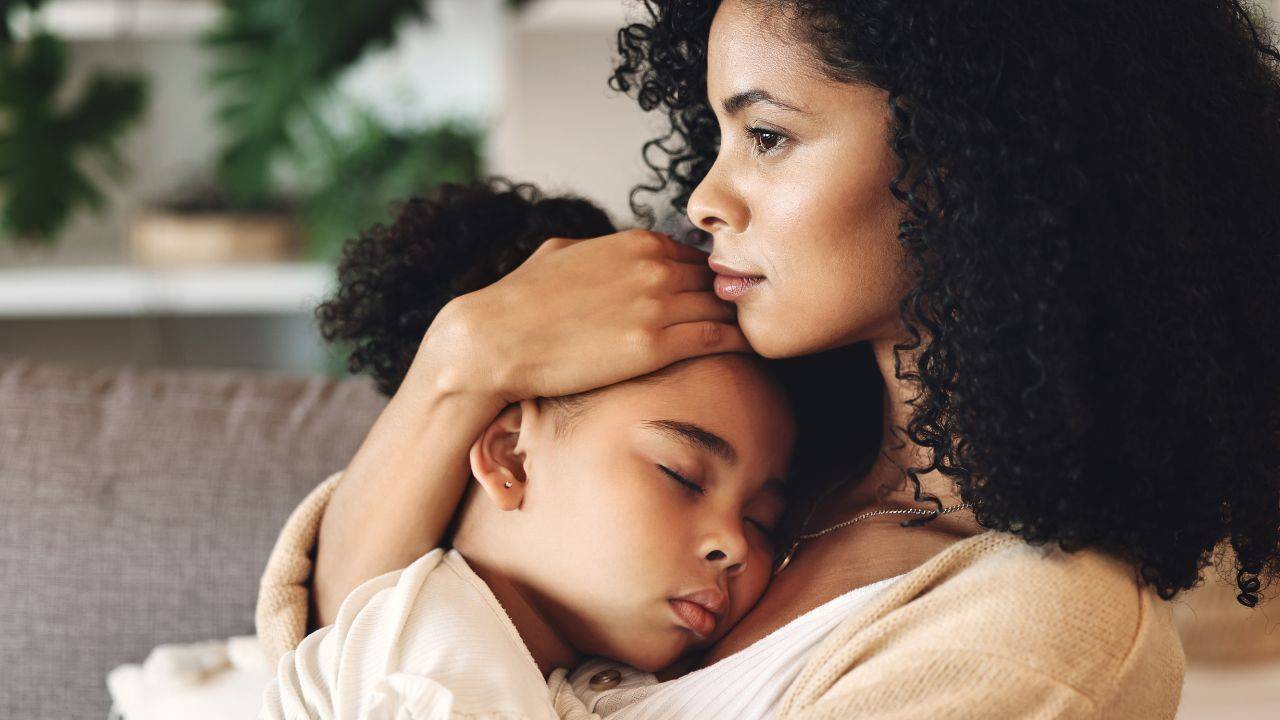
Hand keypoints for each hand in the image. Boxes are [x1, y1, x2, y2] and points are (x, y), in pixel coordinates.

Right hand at [416, 228, 750, 403]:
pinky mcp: (655, 346)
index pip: (694, 258)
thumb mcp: (563, 253)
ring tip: (744, 341)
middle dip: (724, 301)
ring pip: (721, 308)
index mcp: (637, 242)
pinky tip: (742, 354)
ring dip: (734, 323)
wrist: (495, 339)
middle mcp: (654, 267)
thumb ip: (601, 251)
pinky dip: (735, 344)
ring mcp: (657, 305)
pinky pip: (717, 339)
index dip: (702, 282)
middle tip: (736, 325)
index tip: (706, 303)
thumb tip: (612, 254)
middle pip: (713, 282)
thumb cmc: (521, 299)